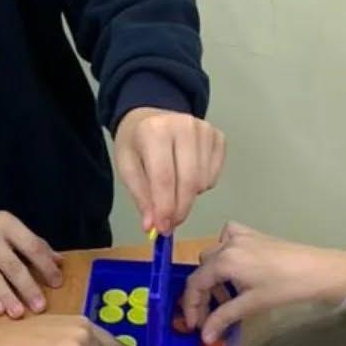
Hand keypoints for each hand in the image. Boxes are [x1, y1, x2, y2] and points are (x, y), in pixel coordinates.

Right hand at [0, 211, 64, 318]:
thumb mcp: (11, 231)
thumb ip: (34, 245)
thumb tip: (60, 262)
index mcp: (6, 222)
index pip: (31, 246)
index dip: (45, 265)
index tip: (57, 283)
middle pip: (11, 264)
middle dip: (27, 287)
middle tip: (39, 307)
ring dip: (7, 296)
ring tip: (18, 313)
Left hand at [114, 107, 226, 232]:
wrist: (151, 116)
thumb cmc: (137, 143)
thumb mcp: (128, 168)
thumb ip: (141, 197)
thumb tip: (153, 225)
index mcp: (155, 131)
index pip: (164, 177)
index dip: (165, 208)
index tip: (162, 228)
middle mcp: (184, 126)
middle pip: (188, 181)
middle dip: (179, 209)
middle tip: (169, 224)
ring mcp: (205, 130)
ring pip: (203, 182)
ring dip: (188, 196)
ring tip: (173, 189)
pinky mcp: (217, 137)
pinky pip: (213, 176)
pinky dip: (201, 185)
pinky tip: (186, 177)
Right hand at [180, 221, 345, 343]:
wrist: (320, 271)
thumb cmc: (286, 288)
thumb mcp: (251, 305)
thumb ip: (223, 318)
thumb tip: (205, 337)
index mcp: (224, 260)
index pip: (195, 284)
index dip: (191, 307)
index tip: (194, 326)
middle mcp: (227, 244)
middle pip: (202, 270)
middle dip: (202, 295)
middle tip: (210, 316)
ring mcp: (240, 236)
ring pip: (212, 255)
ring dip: (213, 277)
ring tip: (227, 297)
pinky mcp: (252, 234)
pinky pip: (227, 239)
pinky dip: (224, 253)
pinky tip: (234, 267)